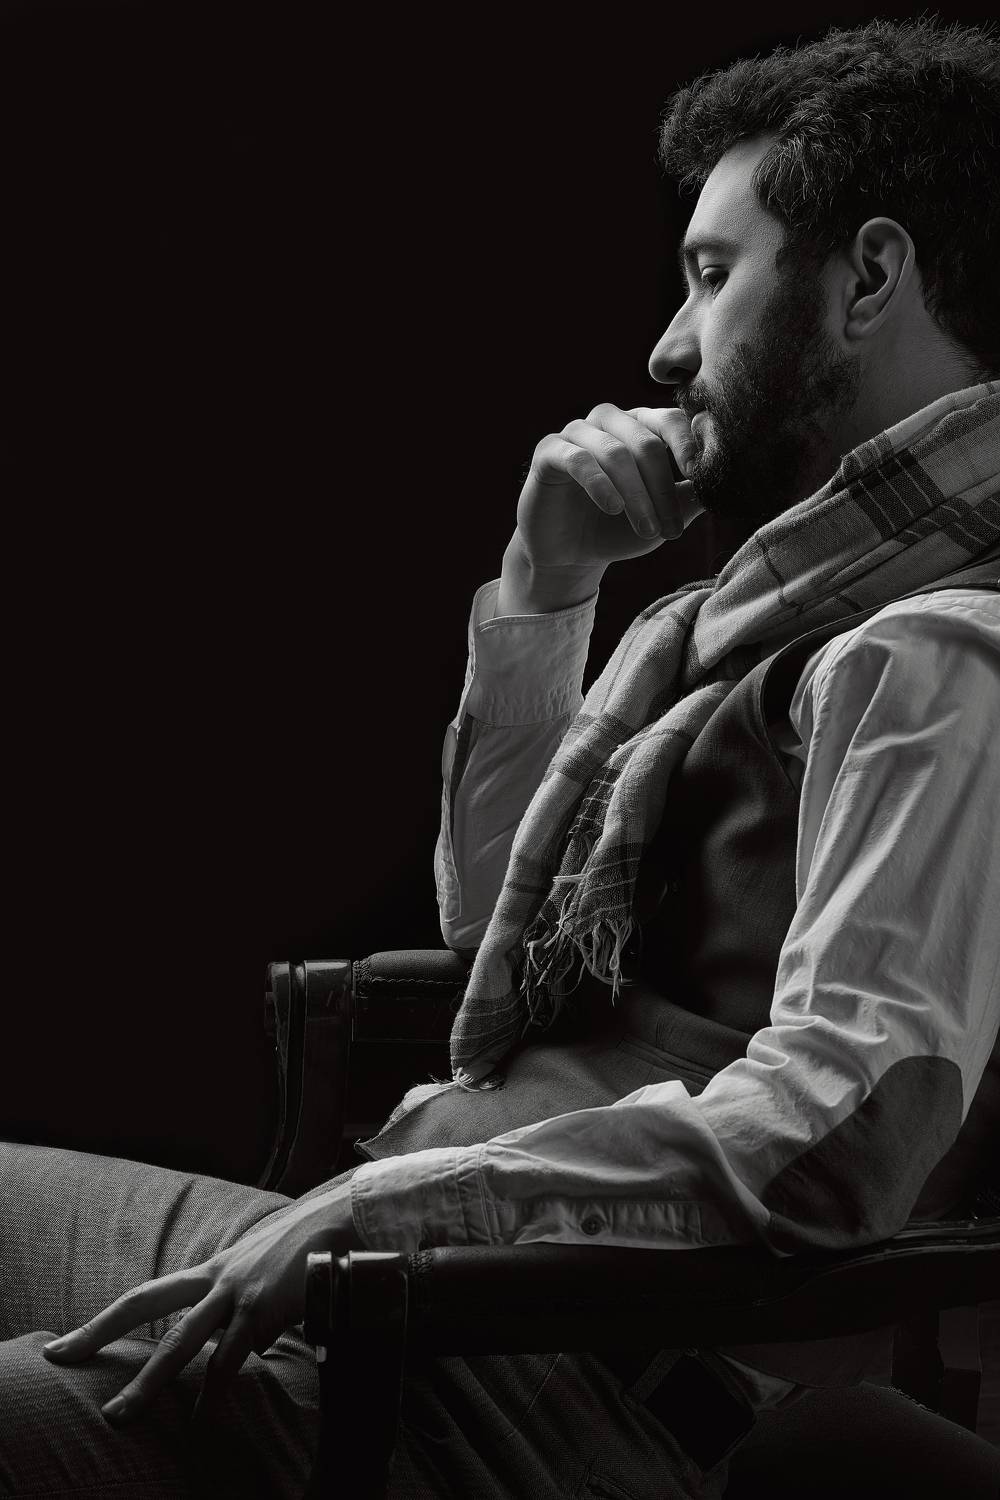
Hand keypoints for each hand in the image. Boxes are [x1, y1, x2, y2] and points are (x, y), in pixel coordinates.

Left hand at [41, 1179, 359, 1428]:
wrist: (345, 1223)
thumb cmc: (313, 1250)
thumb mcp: (268, 1275)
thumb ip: (246, 1306)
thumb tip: (244, 1346)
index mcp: (213, 1269)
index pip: (147, 1295)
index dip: (106, 1319)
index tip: (67, 1344)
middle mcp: (216, 1276)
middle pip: (144, 1303)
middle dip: (99, 1333)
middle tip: (61, 1358)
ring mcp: (236, 1291)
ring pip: (180, 1341)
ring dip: (147, 1382)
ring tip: (119, 1417)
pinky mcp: (260, 1307)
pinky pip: (230, 1360)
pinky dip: (212, 1397)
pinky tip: (200, 1426)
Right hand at [514, 403, 704, 572]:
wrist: (569, 555)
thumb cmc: (618, 529)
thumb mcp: (662, 516)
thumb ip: (690, 496)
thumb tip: (722, 479)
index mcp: (641, 427)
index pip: (670, 420)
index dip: (687, 444)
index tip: (701, 475)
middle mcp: (610, 421)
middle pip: (646, 441)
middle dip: (662, 489)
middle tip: (673, 530)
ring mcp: (578, 433)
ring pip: (615, 453)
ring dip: (637, 496)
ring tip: (647, 530)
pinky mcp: (549, 452)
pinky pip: (579, 460)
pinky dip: (600, 485)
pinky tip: (612, 509)